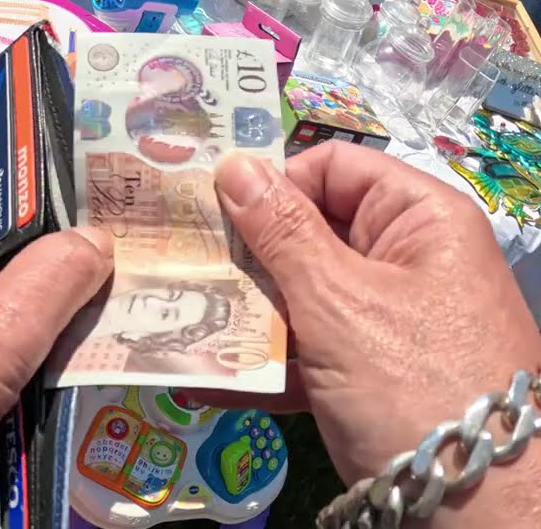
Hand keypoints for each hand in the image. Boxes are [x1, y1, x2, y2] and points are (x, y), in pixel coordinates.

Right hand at [189, 143, 540, 520]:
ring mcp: (384, 322)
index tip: (208, 212)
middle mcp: (405, 261)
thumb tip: (233, 163)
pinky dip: (261, 365)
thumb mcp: (338, 300)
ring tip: (175, 322)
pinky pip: (305, 352)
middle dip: (244, 255)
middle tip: (179, 265)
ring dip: (242, 314)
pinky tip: (202, 382)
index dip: (273, 184)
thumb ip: (280, 231)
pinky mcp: (366, 376)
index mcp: (419, 220)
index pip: (333, 168)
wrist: (480, 510)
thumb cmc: (413, 383)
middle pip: (309, 233)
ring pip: (298, 296)